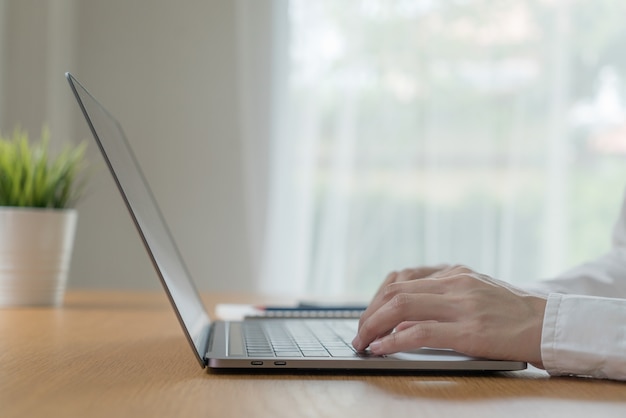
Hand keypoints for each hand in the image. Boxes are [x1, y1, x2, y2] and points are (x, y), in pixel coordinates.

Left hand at [352, 265, 546, 367]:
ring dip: (374, 325)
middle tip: (359, 333)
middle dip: (369, 314)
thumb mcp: (476, 291)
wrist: (550, 324)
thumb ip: (443, 295)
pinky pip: (419, 332)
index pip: (401, 278)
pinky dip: (393, 340)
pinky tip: (381, 349)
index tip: (367, 315)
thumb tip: (403, 314)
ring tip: (363, 342)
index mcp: (454, 272)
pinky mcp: (469, 331)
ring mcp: (462, 305)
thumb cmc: (512, 312)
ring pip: (401, 306)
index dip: (377, 298)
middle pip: (395, 291)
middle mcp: (454, 283)